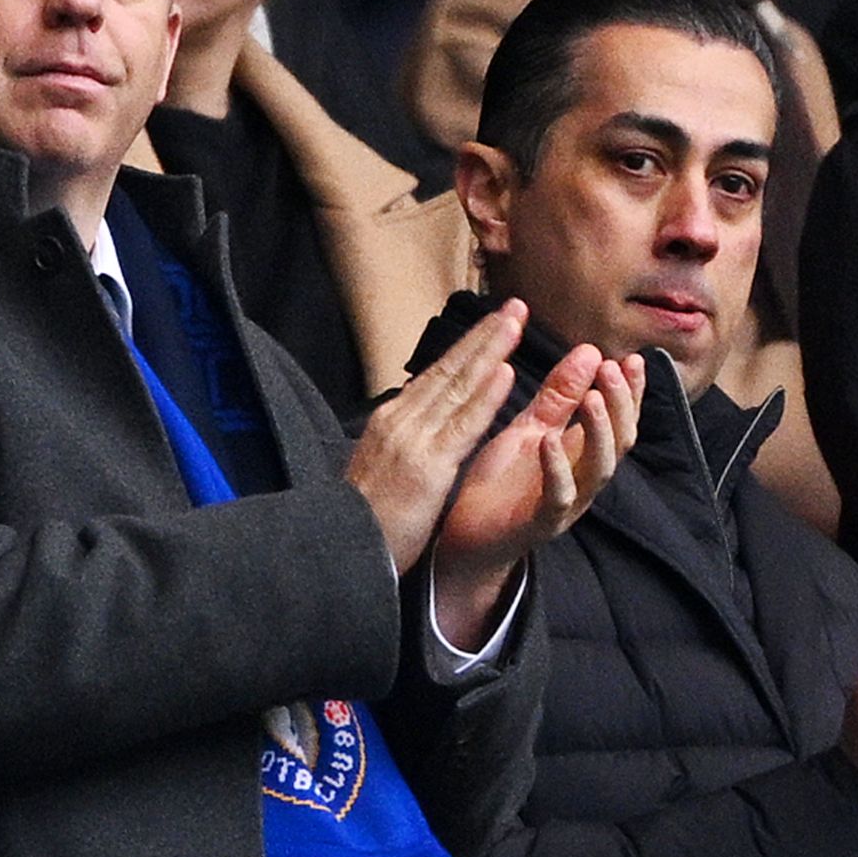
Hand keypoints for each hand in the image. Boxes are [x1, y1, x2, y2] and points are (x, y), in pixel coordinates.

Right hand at [345, 300, 526, 570]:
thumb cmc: (364, 519)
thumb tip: (418, 420)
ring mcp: (413, 440)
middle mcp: (400, 421)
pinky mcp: (428, 466)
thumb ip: (401, 440)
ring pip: (458, 387)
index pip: (435, 375)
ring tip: (516, 323)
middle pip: (449, 369)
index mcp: (390, 420)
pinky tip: (505, 372)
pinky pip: (463, 425)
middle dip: (484, 336)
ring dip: (489, 351)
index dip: (467, 347)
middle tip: (515, 307)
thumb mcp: (379, 466)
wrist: (342, 549)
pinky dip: (485, 396)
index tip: (494, 324)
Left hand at [432, 347, 644, 649]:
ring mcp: (567, 504)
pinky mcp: (540, 522)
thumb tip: (590, 351)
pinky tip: (549, 441)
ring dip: (599, 432)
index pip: (621, 421)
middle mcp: (584, 479)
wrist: (466, 535)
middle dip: (620, 405)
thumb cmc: (501, 481)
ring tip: (592, 398)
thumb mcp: (530, 428)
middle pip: (620, 442)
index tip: (634, 359)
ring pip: (599, 469)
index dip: (631, 392)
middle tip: (612, 369)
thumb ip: (559, 395)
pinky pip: (559, 496)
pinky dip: (557, 468)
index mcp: (583, 455)